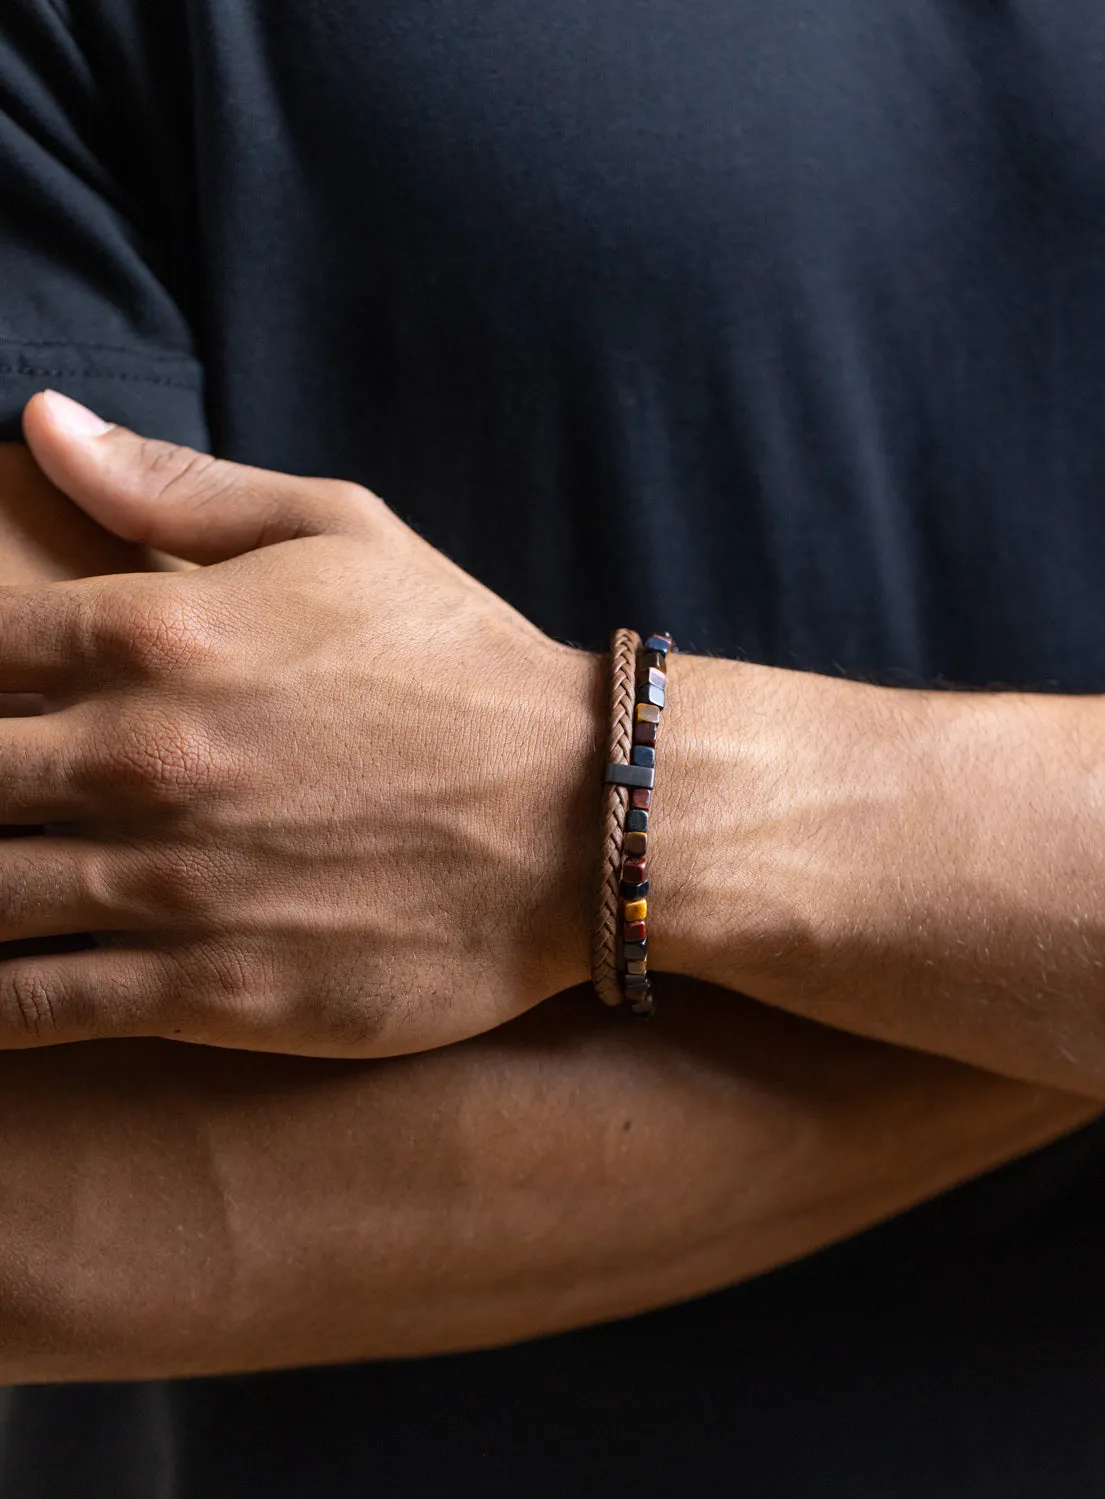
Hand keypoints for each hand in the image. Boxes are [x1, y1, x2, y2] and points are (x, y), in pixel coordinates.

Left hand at [0, 391, 599, 1055]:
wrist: (581, 819)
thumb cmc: (461, 667)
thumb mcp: (342, 532)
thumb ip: (177, 485)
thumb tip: (42, 419)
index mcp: (157, 632)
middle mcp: (141, 757)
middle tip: (2, 786)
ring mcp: (169, 884)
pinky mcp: (209, 992)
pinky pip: (32, 1007)